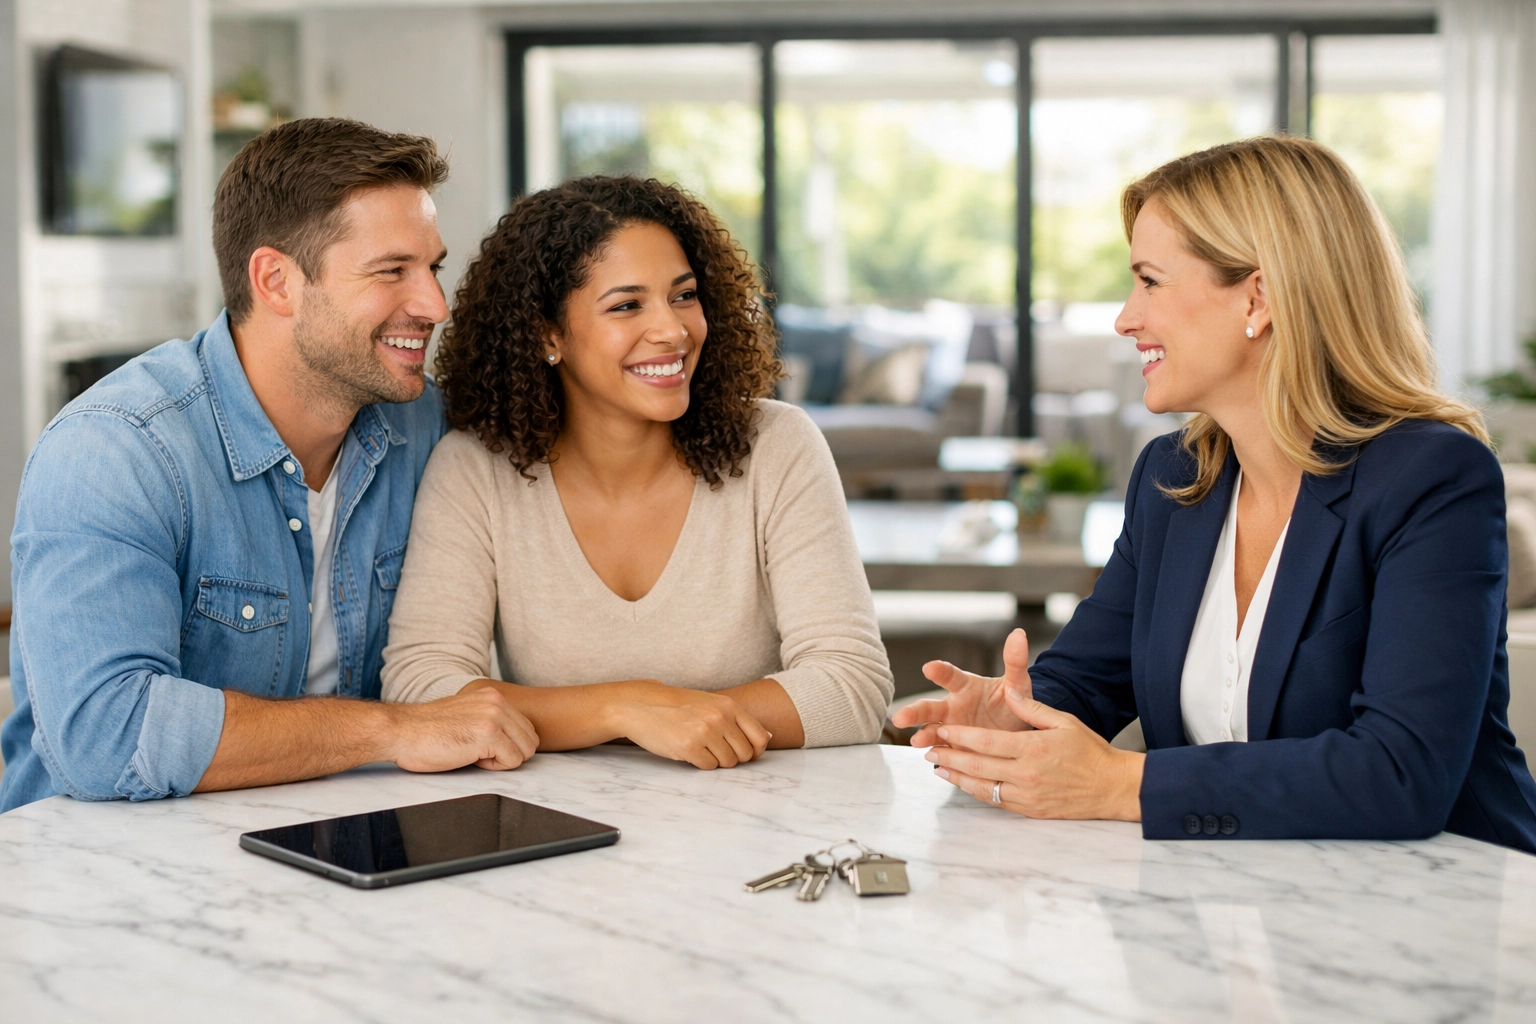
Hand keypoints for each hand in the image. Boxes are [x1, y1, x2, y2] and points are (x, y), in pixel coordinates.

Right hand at [383, 687, 539, 771]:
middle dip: (510, 753)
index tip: (483, 747)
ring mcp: (495, 717)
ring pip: (526, 751)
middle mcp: (497, 702)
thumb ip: (489, 719)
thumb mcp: (465, 714)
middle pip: (530, 739)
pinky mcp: (489, 734)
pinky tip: (470, 758)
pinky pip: (513, 761)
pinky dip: (494, 767)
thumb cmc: (425, 731)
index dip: (508, 745)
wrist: (400, 732)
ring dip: (502, 760)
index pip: (525, 727)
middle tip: (480, 754)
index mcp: (492, 696)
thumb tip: (512, 738)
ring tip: (474, 755)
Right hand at [609, 682, 771, 769]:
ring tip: (699, 746)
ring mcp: (705, 733)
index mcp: (728, 706)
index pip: (760, 737)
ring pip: (727, 763)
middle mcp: (720, 718)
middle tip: (715, 749)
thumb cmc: (677, 705)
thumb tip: (768, 738)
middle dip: (733, 757)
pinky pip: (709, 767)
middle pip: (744, 754)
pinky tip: (689, 750)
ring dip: (716, 760)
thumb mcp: (712, 703)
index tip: (745, 753)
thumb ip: (739, 719)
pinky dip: (701, 763)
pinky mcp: (689, 748)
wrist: (642, 705)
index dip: (755, 751)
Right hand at [891, 628, 1033, 745]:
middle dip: (914, 712)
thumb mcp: (1017, 684)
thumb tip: (1018, 634)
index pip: (950, 677)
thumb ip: (1015, 662)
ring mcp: (951, 729)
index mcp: (965, 687)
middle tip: (901, 717)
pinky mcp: (955, 749)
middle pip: (929, 708)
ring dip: (923, 736)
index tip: (930, 668)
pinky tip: (933, 760)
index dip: (940, 672)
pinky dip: (938, 756)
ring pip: (931, 731)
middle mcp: (953, 707)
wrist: (1019, 730)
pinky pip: (943, 753)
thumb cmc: (1014, 703)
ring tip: (917, 742)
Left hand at [923, 687, 1143, 820]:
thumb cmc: (1090, 751)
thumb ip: (1031, 707)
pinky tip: (964, 784)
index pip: (986, 742)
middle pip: (978, 765)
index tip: (942, 730)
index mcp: (1033, 748)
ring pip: (982, 787)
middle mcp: (1026, 774)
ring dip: (957, 777)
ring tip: (938, 768)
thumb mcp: (1063, 721)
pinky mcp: (1030, 810)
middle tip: (928, 750)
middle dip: (949, 756)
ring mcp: (1027, 795)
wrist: (1113, 787)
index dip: (960, 737)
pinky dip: (977, 792)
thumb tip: (1008, 690)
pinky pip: (996, 801)